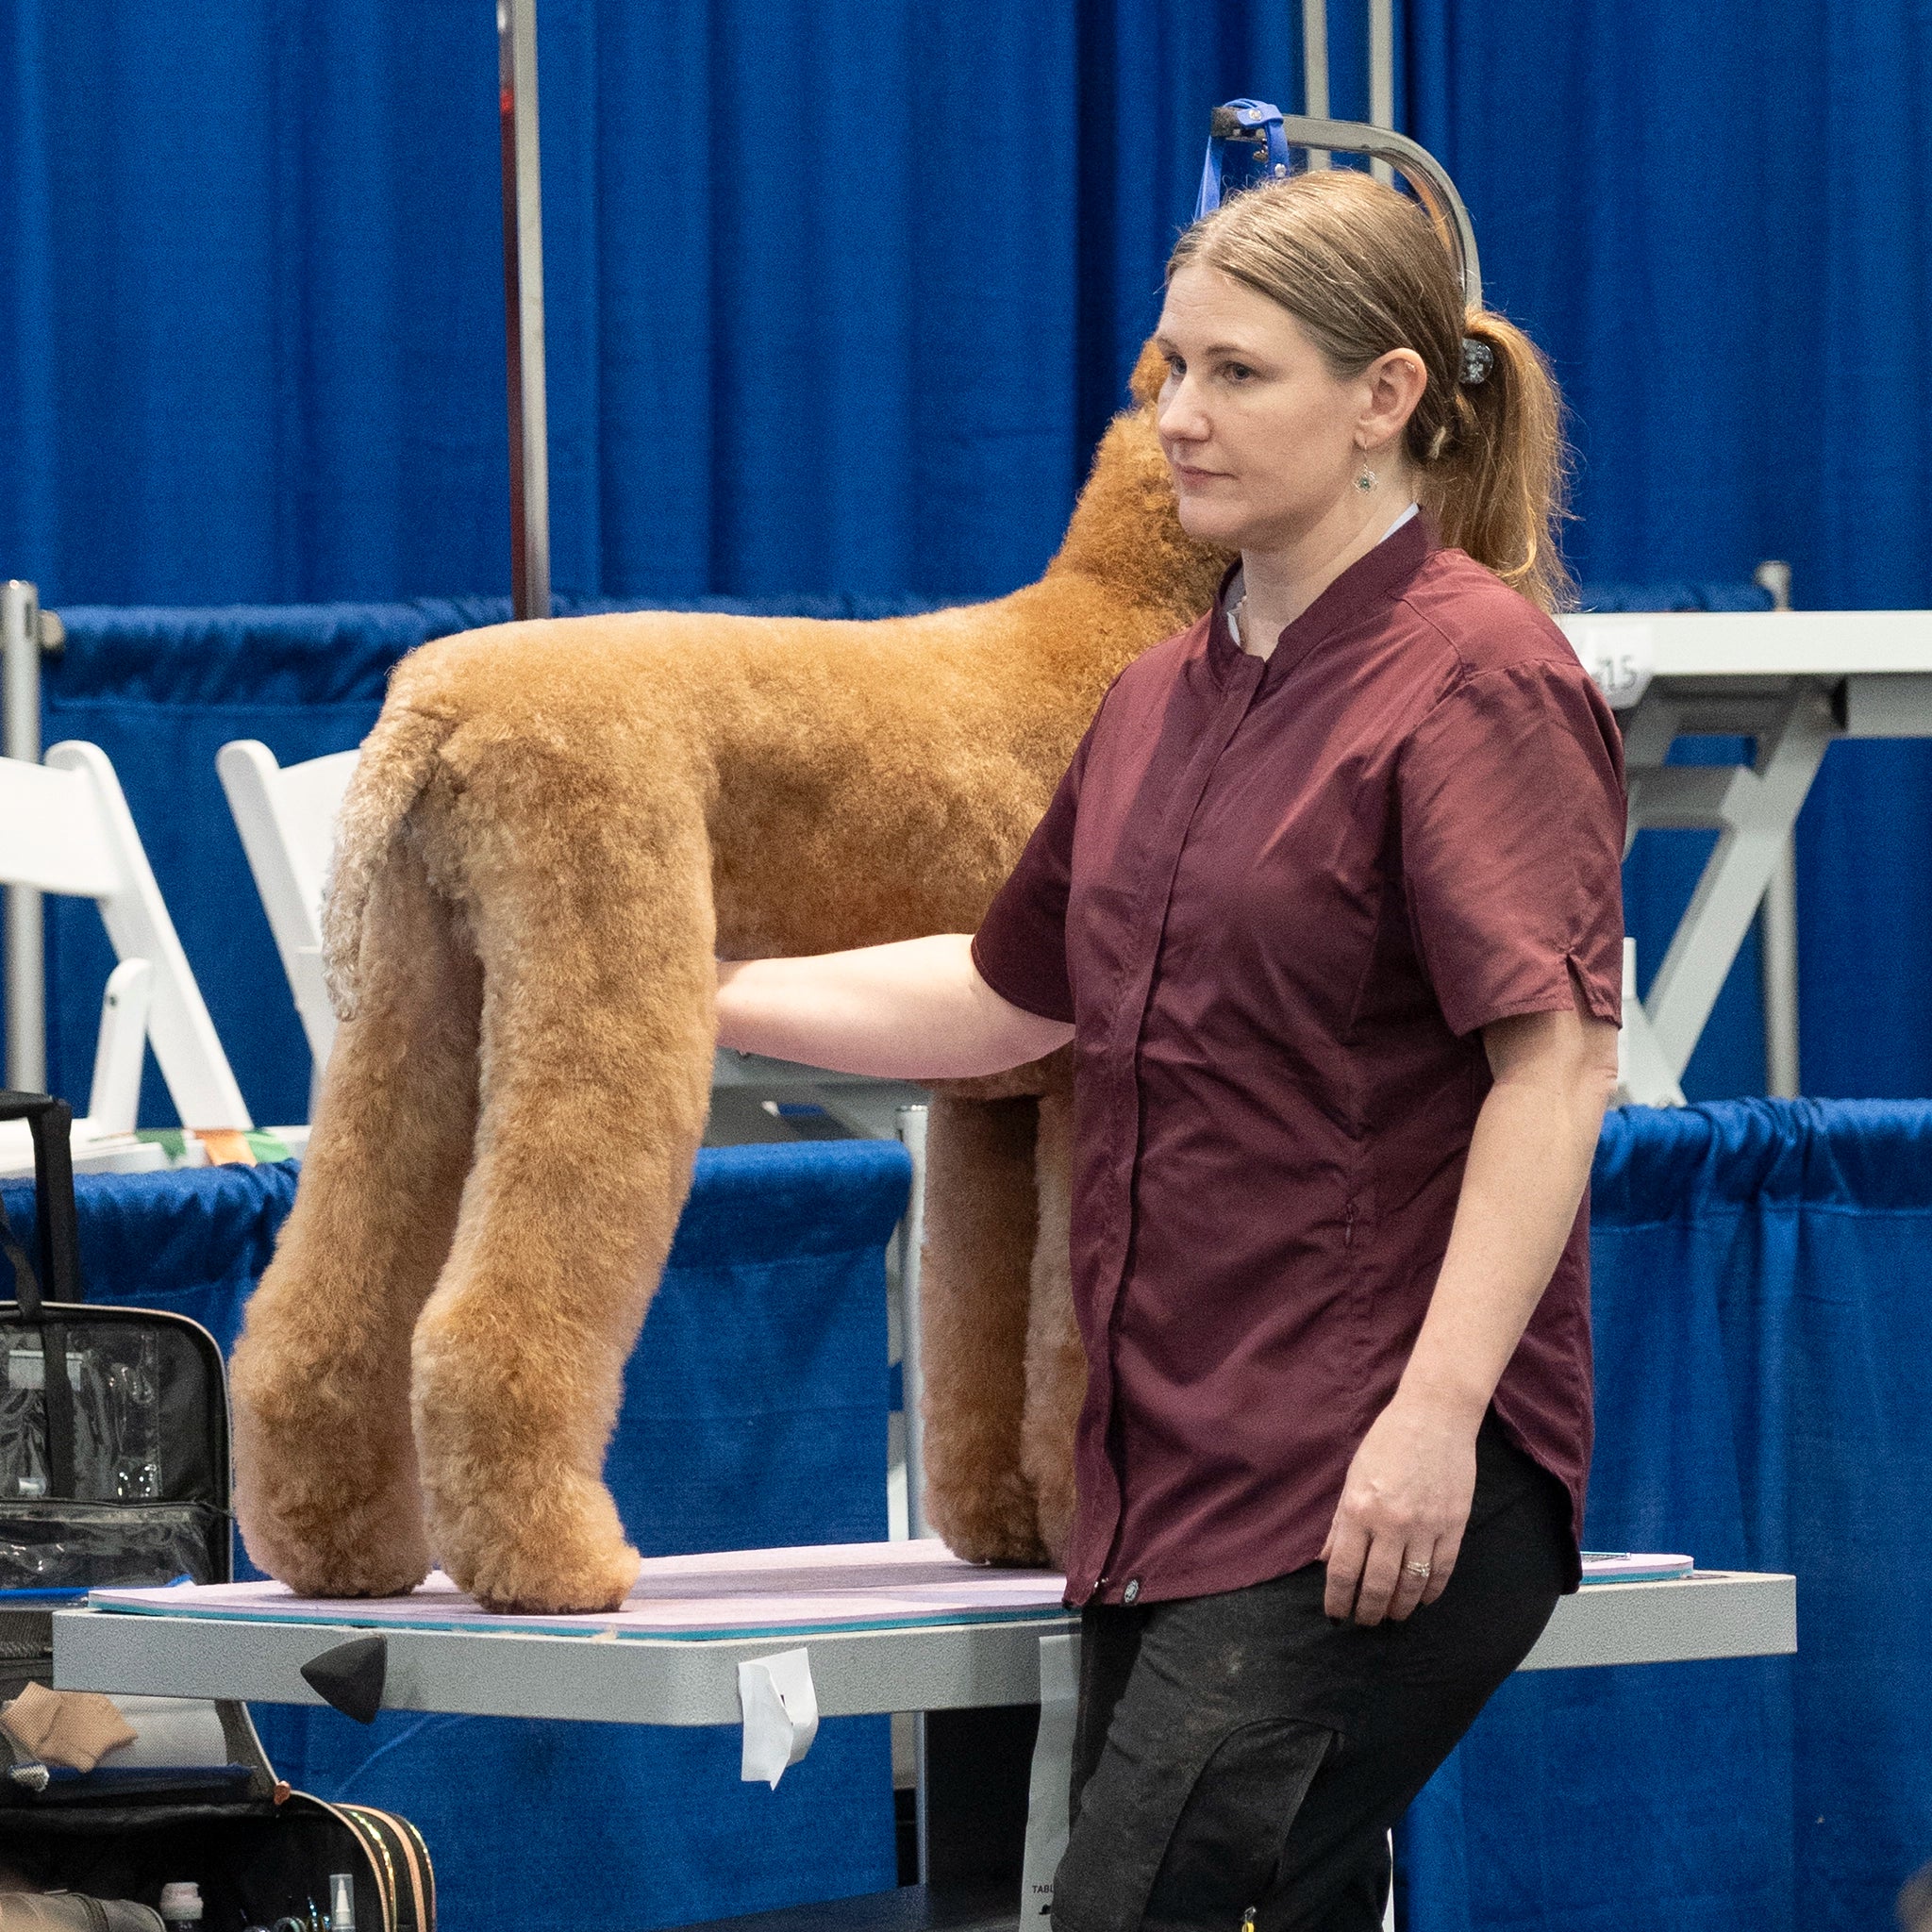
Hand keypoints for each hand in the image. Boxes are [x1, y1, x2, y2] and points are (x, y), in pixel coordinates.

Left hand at [1320, 1399, 1477, 1624]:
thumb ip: (1339, 1524)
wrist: (1435, 1417)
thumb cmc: (1386, 1443)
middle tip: (1364, 1622)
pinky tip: (1422, 1600)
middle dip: (1368, 1612)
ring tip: (1391, 1615)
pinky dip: (1431, 1592)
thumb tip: (1325, 1561)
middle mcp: (1391, 1523)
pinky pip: (1441, 1571)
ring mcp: (1425, 1527)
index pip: (1343, 1571)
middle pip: (1377, 1586)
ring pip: (1411, 1585)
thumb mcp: (1352, 1478)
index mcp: (1359, 1510)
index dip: (1337, 1600)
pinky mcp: (1453, 1526)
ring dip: (1399, 1608)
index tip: (1336, 1615)